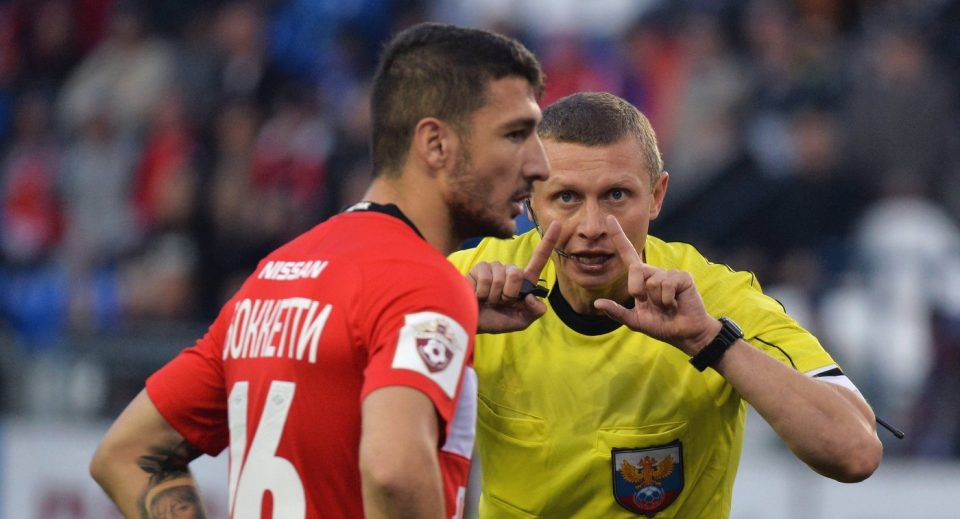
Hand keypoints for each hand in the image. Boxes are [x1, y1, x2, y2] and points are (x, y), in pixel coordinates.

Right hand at [469, 223, 559, 333]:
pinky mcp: (477, 268)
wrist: (471, 322)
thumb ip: (534, 312)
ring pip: (499, 277)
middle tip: (500, 303)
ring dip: (493, 295)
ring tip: (487, 300)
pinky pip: (484, 277)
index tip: (558, 223)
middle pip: (516, 273)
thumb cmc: (496, 320)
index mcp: (523, 281)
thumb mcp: (520, 321)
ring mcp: (493, 268)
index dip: (549, 241)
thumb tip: (532, 297)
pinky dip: (481, 292)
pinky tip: (477, 296)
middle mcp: (508, 270)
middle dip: (508, 294)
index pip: (538, 259)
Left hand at [593, 216, 719, 355]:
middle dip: (638, 291)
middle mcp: (654, 271)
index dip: (618, 236)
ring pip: (652, 282)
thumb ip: (616, 312)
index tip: (609, 218)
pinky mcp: (682, 277)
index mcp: (641, 279)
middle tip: (651, 305)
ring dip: (657, 301)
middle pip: (635, 270)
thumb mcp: (635, 321)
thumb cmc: (661, 325)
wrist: (685, 333)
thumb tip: (597, 303)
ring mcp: (668, 273)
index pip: (627, 254)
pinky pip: (666, 285)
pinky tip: (675, 305)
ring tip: (667, 306)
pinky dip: (668, 300)